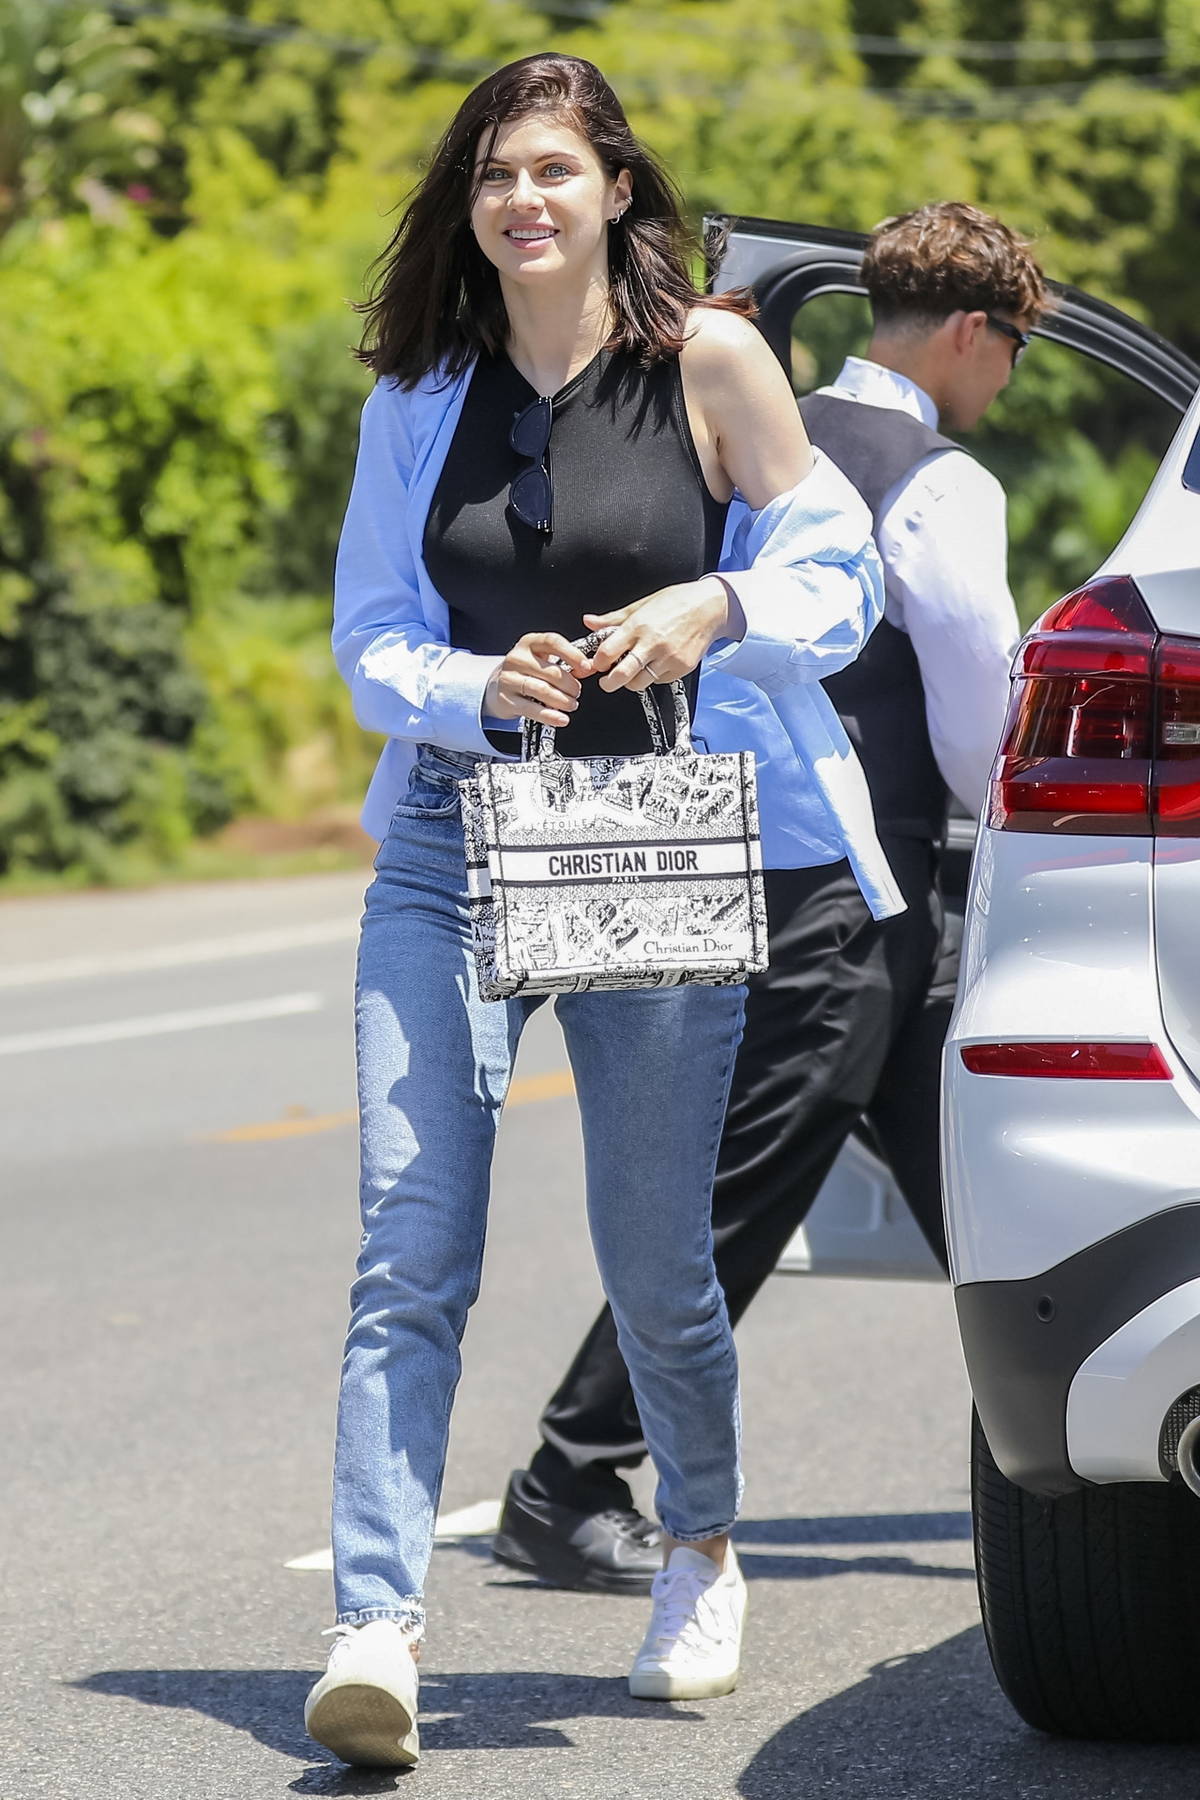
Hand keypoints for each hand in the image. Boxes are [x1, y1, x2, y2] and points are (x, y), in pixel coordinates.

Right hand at [485, 631, 593, 727]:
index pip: (552, 642)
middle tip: (577, 692)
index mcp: (529, 643)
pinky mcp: (506, 699)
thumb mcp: (545, 659)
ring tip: (571, 704)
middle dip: (571, 685)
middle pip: (551, 672)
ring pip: (542, 690)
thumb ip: (568, 661)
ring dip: (563, 701)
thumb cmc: (528, 670)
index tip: (586, 667)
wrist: (498, 685)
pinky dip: (550, 716)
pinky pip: (532, 709)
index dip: (572, 654)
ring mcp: (509, 679)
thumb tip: (589, 668)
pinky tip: (561, 719)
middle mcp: (517, 658)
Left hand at [585, 578, 731, 692]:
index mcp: (639, 626)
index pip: (607, 652)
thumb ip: (613, 618)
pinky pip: (659, 681)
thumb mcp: (642, 604)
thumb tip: (590, 622)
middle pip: (621, 675)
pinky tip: (655, 664)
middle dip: (608, 683)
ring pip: (639, 683)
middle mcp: (652, 643)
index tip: (597, 663)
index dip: (598, 662)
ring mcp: (668, 658)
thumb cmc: (678, 602)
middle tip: (606, 681)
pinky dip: (652, 677)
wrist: (710, 607)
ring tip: (631, 671)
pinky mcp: (681, 668)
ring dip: (631, 681)